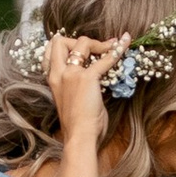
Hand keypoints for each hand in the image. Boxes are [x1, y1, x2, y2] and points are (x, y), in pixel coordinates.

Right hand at [44, 28, 117, 146]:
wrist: (80, 137)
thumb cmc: (78, 125)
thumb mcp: (72, 101)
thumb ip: (78, 87)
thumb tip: (93, 80)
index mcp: (53, 80)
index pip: (50, 51)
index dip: (66, 46)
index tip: (83, 52)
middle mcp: (59, 74)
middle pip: (60, 41)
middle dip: (78, 40)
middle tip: (97, 48)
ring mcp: (71, 74)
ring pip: (82, 43)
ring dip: (99, 43)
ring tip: (114, 45)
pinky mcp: (87, 78)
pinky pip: (105, 58)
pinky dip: (117, 50)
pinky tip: (125, 43)